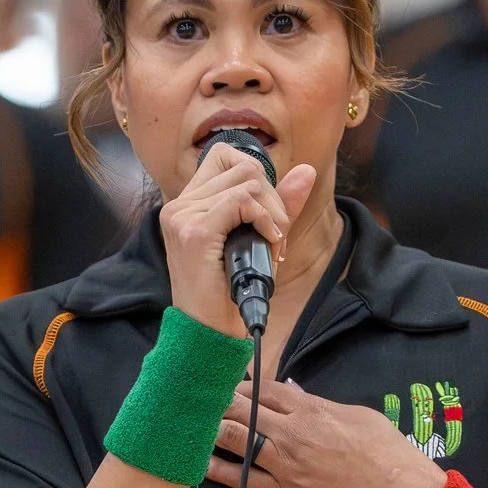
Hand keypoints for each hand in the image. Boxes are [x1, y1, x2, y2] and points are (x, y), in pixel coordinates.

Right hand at [159, 141, 318, 336]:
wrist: (210, 332)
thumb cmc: (231, 292)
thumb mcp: (260, 241)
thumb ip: (279, 204)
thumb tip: (307, 170)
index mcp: (188, 204)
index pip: (224, 155)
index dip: (256, 175)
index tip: (266, 213)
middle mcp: (180, 205)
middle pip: (241, 164)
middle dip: (272, 196)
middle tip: (276, 234)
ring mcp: (183, 216)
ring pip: (247, 181)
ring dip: (273, 212)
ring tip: (272, 242)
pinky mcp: (194, 231)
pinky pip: (241, 201)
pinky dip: (265, 219)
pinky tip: (268, 243)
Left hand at [206, 377, 442, 487]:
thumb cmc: (390, 457)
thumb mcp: (361, 417)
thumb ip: (324, 406)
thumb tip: (300, 397)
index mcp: (313, 410)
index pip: (265, 389)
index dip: (242, 385)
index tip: (227, 384)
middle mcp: (293, 434)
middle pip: (242, 409)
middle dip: (218, 403)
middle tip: (200, 402)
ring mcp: (286, 465)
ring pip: (235, 440)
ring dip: (211, 431)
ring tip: (192, 427)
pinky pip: (242, 480)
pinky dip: (217, 470)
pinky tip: (200, 464)